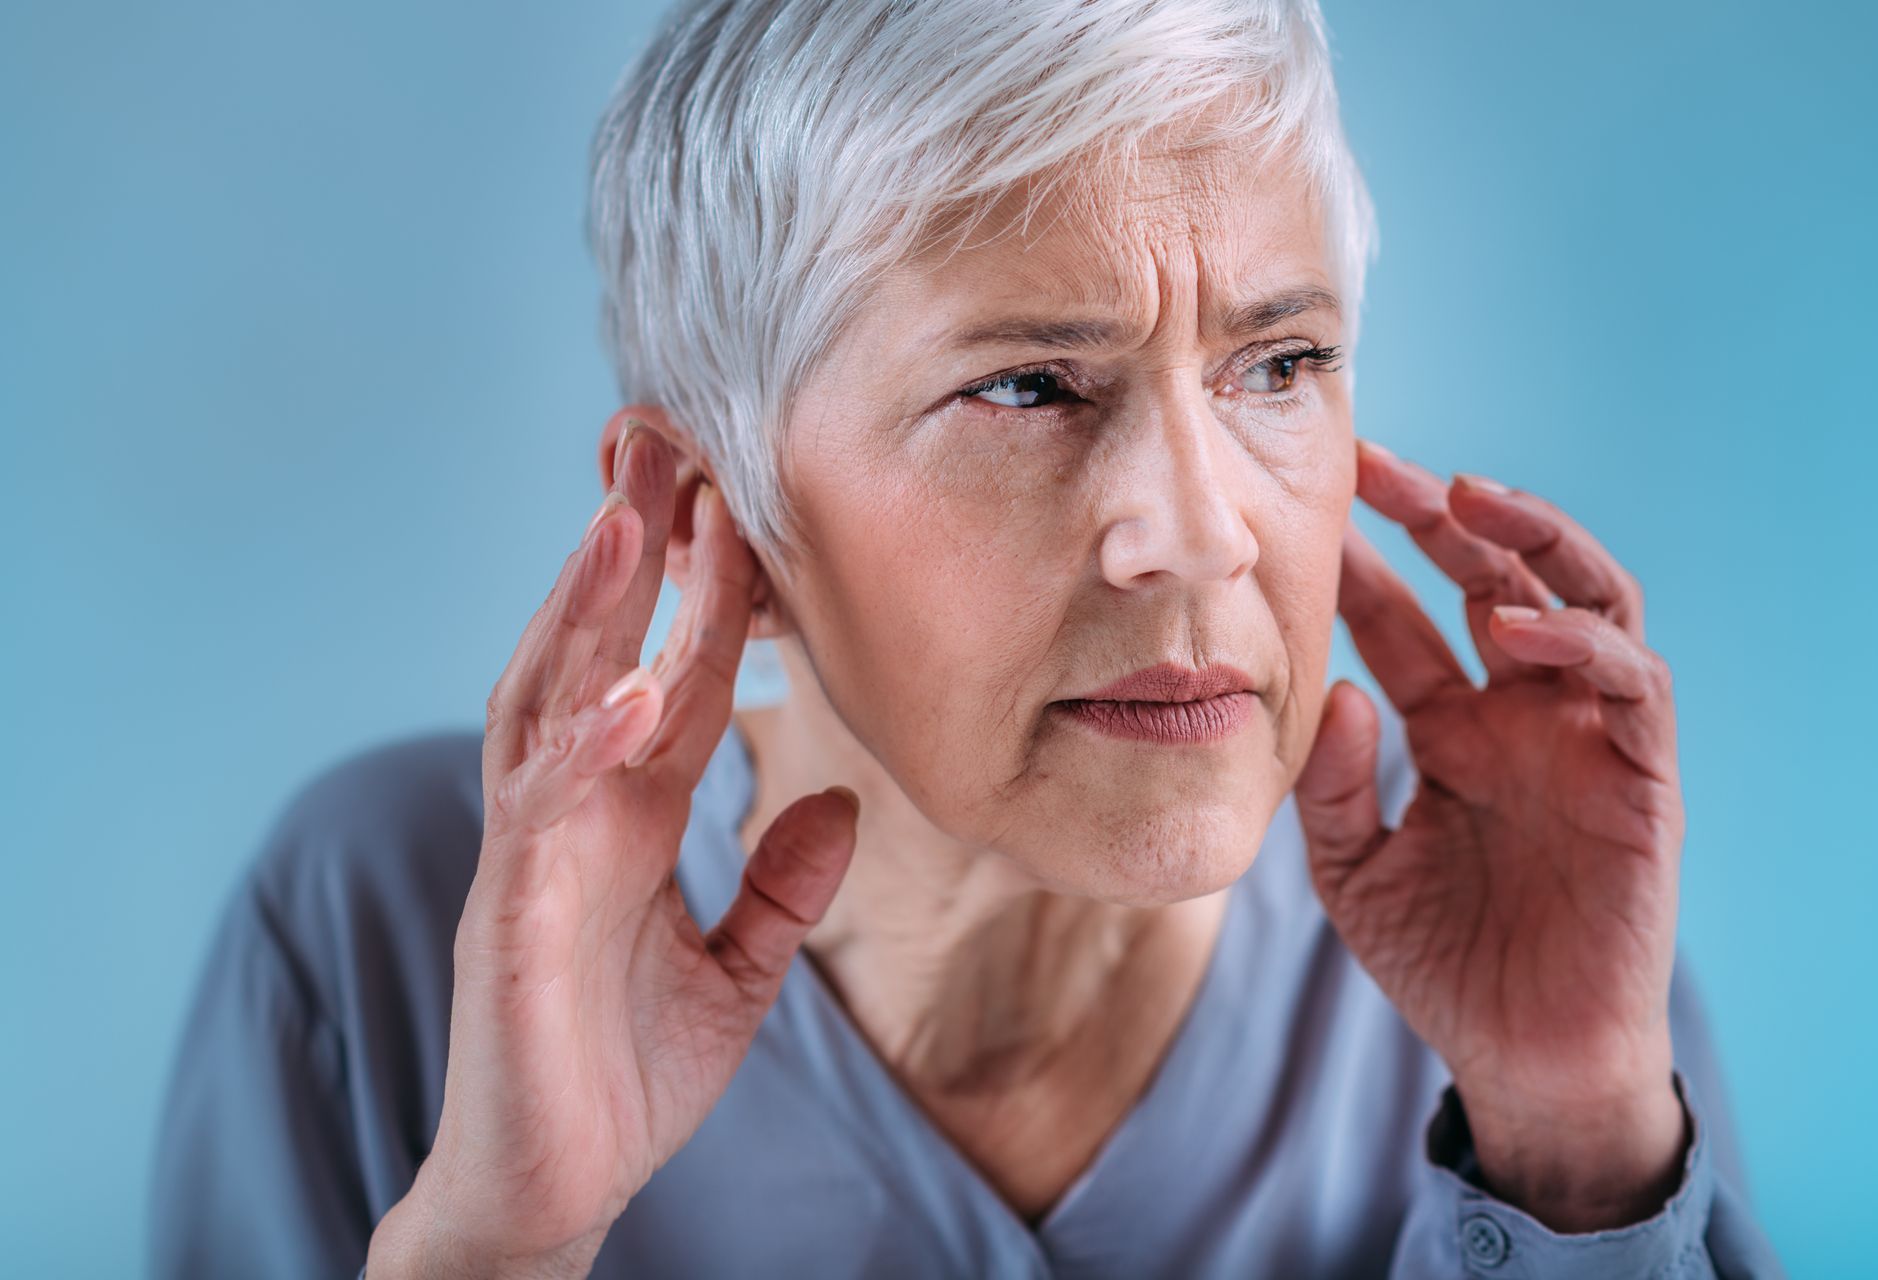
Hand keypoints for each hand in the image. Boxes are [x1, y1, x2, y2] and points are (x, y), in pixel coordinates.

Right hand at [368, 415, 859, 1277]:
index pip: (676, 676)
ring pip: (551, 701)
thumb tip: (841, 807)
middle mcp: (577, 813)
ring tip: (629, 516)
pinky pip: (541, 812)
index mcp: (631, 816)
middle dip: (631, 553)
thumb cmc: (625, 1074)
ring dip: (586, 609)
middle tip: (666, 443)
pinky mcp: (510, 915)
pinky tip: (631, 686)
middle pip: (601, 653)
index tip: (741, 496)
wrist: (554, 1190)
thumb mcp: (738, 972)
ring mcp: (536, 855)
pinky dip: (583, 743)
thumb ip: (784, 890)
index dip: (707, 592)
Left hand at [1293, 438, 1687, 1230]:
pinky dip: (1581, 642)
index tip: (1310, 509)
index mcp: (1452, 729)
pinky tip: (1518, 626)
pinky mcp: (1644, 775)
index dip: (1364, 565)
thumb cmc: (1442, 963)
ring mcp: (1586, 737)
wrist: (1523, 1056)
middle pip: (1494, 579)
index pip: (1405, 623)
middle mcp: (1522, 714)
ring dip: (1531, 540)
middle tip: (1377, 464)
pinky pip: (1632, 682)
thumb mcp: (1352, 871)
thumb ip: (1330, 785)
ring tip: (1465, 499)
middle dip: (1441, 515)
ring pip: (1584, 599)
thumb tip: (1337, 688)